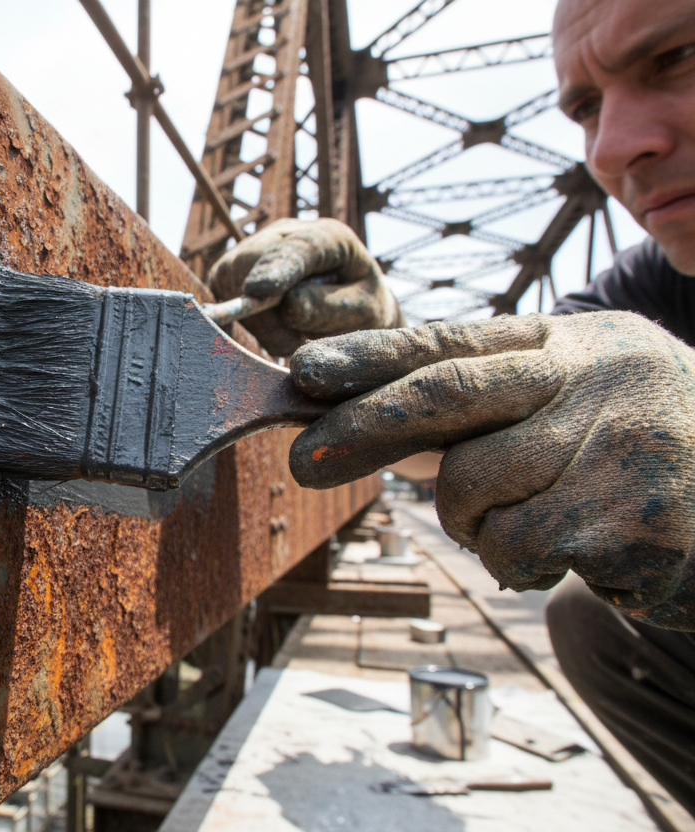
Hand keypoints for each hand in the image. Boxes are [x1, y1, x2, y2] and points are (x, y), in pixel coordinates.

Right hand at [207, 218, 402, 356]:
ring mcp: (256, 249)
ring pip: (233, 284)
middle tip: (297, 339)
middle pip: (251, 261)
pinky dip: (252, 325)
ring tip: (297, 332)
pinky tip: (277, 328)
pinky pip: (226, 298)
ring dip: (262, 323)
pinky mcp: (235, 271)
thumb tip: (287, 304)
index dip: (276, 267)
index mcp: (330, 237)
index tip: (257, 290)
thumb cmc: (362, 306)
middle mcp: (286, 234)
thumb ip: (330, 307)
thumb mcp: (364, 311)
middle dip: (262, 308)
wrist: (350, 303)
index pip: (299, 247)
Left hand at [287, 312, 694, 627]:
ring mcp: (616, 444)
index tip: (304, 372)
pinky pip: (513, 550)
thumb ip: (489, 400)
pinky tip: (573, 550)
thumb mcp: (576, 398)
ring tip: (537, 516)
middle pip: (445, 396)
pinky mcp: (629, 518)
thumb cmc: (635, 453)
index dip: (371, 358)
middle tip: (303, 461)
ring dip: (474, 520)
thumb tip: (360, 417)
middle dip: (362, 429)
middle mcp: (595, 377)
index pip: (453, 342)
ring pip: (469, 489)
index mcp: (570, 343)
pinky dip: (516, 562)